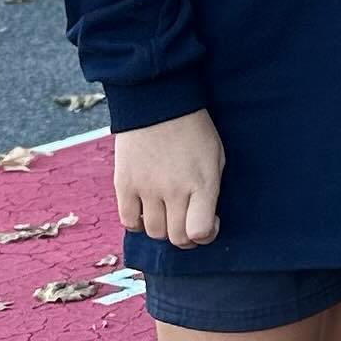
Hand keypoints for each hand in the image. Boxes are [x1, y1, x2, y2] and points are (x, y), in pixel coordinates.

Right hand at [115, 111, 223, 245]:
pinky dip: (138, 222)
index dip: (207, 235)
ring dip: (163, 229)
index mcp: (202, 184)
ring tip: (168, 213)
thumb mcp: (216, 159)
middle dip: (186, 237)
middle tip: (187, 222)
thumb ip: (210, 191)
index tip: (210, 221)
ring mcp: (146, 188)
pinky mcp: (124, 183)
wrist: (157, 103)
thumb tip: (204, 218)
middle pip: (176, 238)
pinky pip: (128, 220)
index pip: (200, 232)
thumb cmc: (194, 131)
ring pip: (153, 232)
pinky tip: (146, 210)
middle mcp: (174, 190)